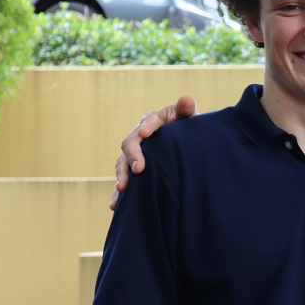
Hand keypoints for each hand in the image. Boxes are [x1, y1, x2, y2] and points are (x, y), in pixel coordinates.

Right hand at [110, 95, 197, 209]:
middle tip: (139, 169)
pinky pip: (124, 180)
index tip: (148, 133)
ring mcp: (134, 153)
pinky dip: (119, 193)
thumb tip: (188, 99)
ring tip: (123, 189)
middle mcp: (140, 136)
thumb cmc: (187, 129)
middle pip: (131, 143)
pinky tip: (115, 206)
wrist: (185, 144)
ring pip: (123, 162)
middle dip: (133, 156)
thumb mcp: (189, 118)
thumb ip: (187, 110)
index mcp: (154, 120)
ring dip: (122, 175)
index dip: (148, 125)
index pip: (149, 120)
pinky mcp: (133, 169)